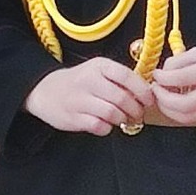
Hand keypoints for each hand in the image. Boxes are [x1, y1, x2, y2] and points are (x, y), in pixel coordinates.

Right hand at [24, 57, 152, 135]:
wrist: (45, 91)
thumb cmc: (80, 82)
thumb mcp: (97, 71)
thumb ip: (119, 79)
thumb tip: (147, 93)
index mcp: (98, 66)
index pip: (126, 76)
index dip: (142, 90)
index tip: (149, 100)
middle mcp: (88, 80)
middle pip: (122, 98)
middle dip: (135, 110)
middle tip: (138, 115)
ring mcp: (79, 99)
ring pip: (112, 113)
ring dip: (122, 119)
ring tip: (122, 119)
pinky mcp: (72, 117)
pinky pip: (99, 126)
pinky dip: (107, 128)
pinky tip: (105, 124)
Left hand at [149, 45, 195, 126]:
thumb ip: (182, 60)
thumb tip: (163, 71)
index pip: (178, 78)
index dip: (161, 77)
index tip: (156, 74)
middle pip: (181, 105)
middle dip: (162, 98)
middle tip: (156, 88)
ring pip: (185, 117)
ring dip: (168, 109)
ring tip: (164, 97)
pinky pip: (192, 120)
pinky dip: (178, 114)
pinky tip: (175, 104)